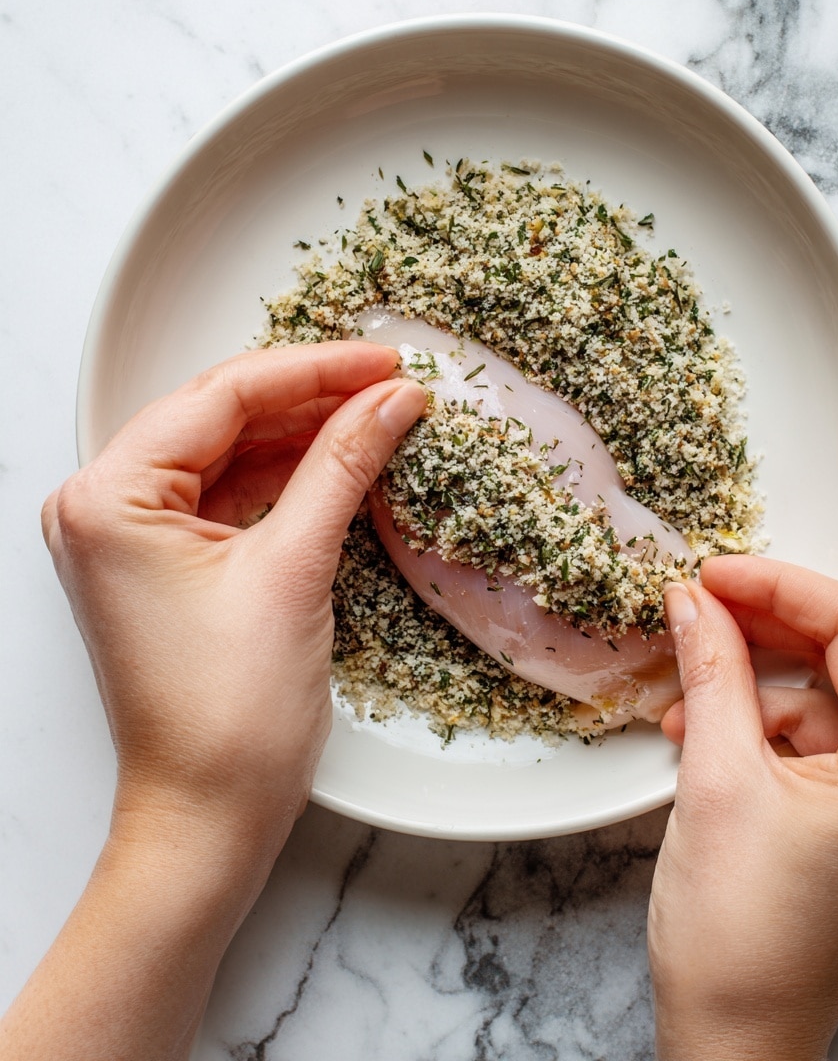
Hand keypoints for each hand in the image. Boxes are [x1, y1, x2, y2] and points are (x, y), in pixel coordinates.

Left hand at [41, 342, 425, 851]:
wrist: (208, 817)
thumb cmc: (226, 717)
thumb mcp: (293, 570)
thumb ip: (343, 466)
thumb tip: (392, 400)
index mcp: (109, 497)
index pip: (222, 396)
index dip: (314, 370)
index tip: (383, 360)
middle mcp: (104, 507)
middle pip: (222, 417)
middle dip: (311, 396)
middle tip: (390, 382)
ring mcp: (131, 536)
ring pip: (230, 452)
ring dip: (304, 434)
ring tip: (379, 414)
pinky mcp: (164, 563)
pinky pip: (231, 495)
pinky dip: (287, 478)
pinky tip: (343, 460)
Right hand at [648, 556, 837, 1060]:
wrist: (737, 1041)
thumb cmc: (741, 939)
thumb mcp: (716, 778)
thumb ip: (711, 672)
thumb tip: (695, 603)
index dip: (782, 586)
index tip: (717, 573)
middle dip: (767, 628)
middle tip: (699, 606)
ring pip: (827, 700)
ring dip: (753, 685)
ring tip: (685, 693)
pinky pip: (817, 745)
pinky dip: (760, 729)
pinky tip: (703, 735)